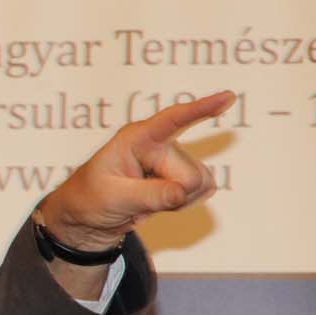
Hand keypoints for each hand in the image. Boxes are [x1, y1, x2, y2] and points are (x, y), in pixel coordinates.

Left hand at [38, 90, 234, 252]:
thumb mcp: (113, 197)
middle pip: (191, 174)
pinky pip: (203, 191)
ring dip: (178, 200)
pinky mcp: (183, 177)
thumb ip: (148, 195)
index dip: (200, 109)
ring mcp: (173, 160)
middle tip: (138, 200)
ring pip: (201, 184)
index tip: (228, 97)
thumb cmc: (90, 198)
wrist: (87, 217)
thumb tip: (182, 192)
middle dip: (173, 194)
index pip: (172, 120)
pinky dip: (184, 204)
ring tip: (145, 200)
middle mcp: (159, 144)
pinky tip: (160, 203)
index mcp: (136, 138)